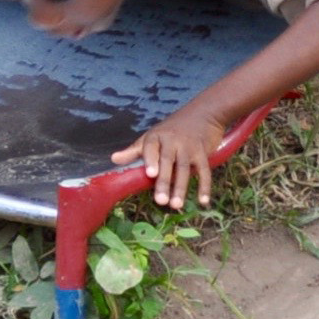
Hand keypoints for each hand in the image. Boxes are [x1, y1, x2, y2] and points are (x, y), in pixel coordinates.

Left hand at [113, 104, 227, 209]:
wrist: (203, 113)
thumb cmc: (172, 129)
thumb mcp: (152, 136)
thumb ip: (134, 151)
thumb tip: (113, 159)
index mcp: (156, 137)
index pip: (152, 148)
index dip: (151, 161)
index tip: (151, 174)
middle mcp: (173, 141)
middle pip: (168, 162)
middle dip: (165, 181)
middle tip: (161, 201)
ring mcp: (189, 147)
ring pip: (184, 168)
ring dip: (181, 188)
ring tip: (176, 205)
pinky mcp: (203, 152)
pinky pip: (204, 170)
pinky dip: (204, 186)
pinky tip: (203, 201)